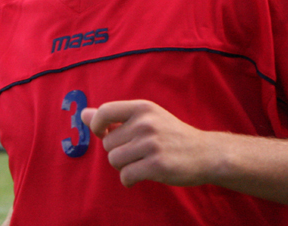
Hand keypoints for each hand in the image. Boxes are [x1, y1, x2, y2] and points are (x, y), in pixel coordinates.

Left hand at [81, 100, 218, 187]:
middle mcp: (146, 123)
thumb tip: (82, 114)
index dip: (97, 126)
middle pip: (107, 144)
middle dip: (118, 152)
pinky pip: (126, 176)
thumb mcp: (146, 118)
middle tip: (138, 151)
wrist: (205, 153)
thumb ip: (114, 117)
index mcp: (142, 108)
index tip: (104, 134)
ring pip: (114, 161)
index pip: (104, 112)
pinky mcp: (156, 164)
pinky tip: (143, 174)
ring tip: (142, 162)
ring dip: (124, 166)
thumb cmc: (171, 135)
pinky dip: (130, 179)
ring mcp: (151, 143)